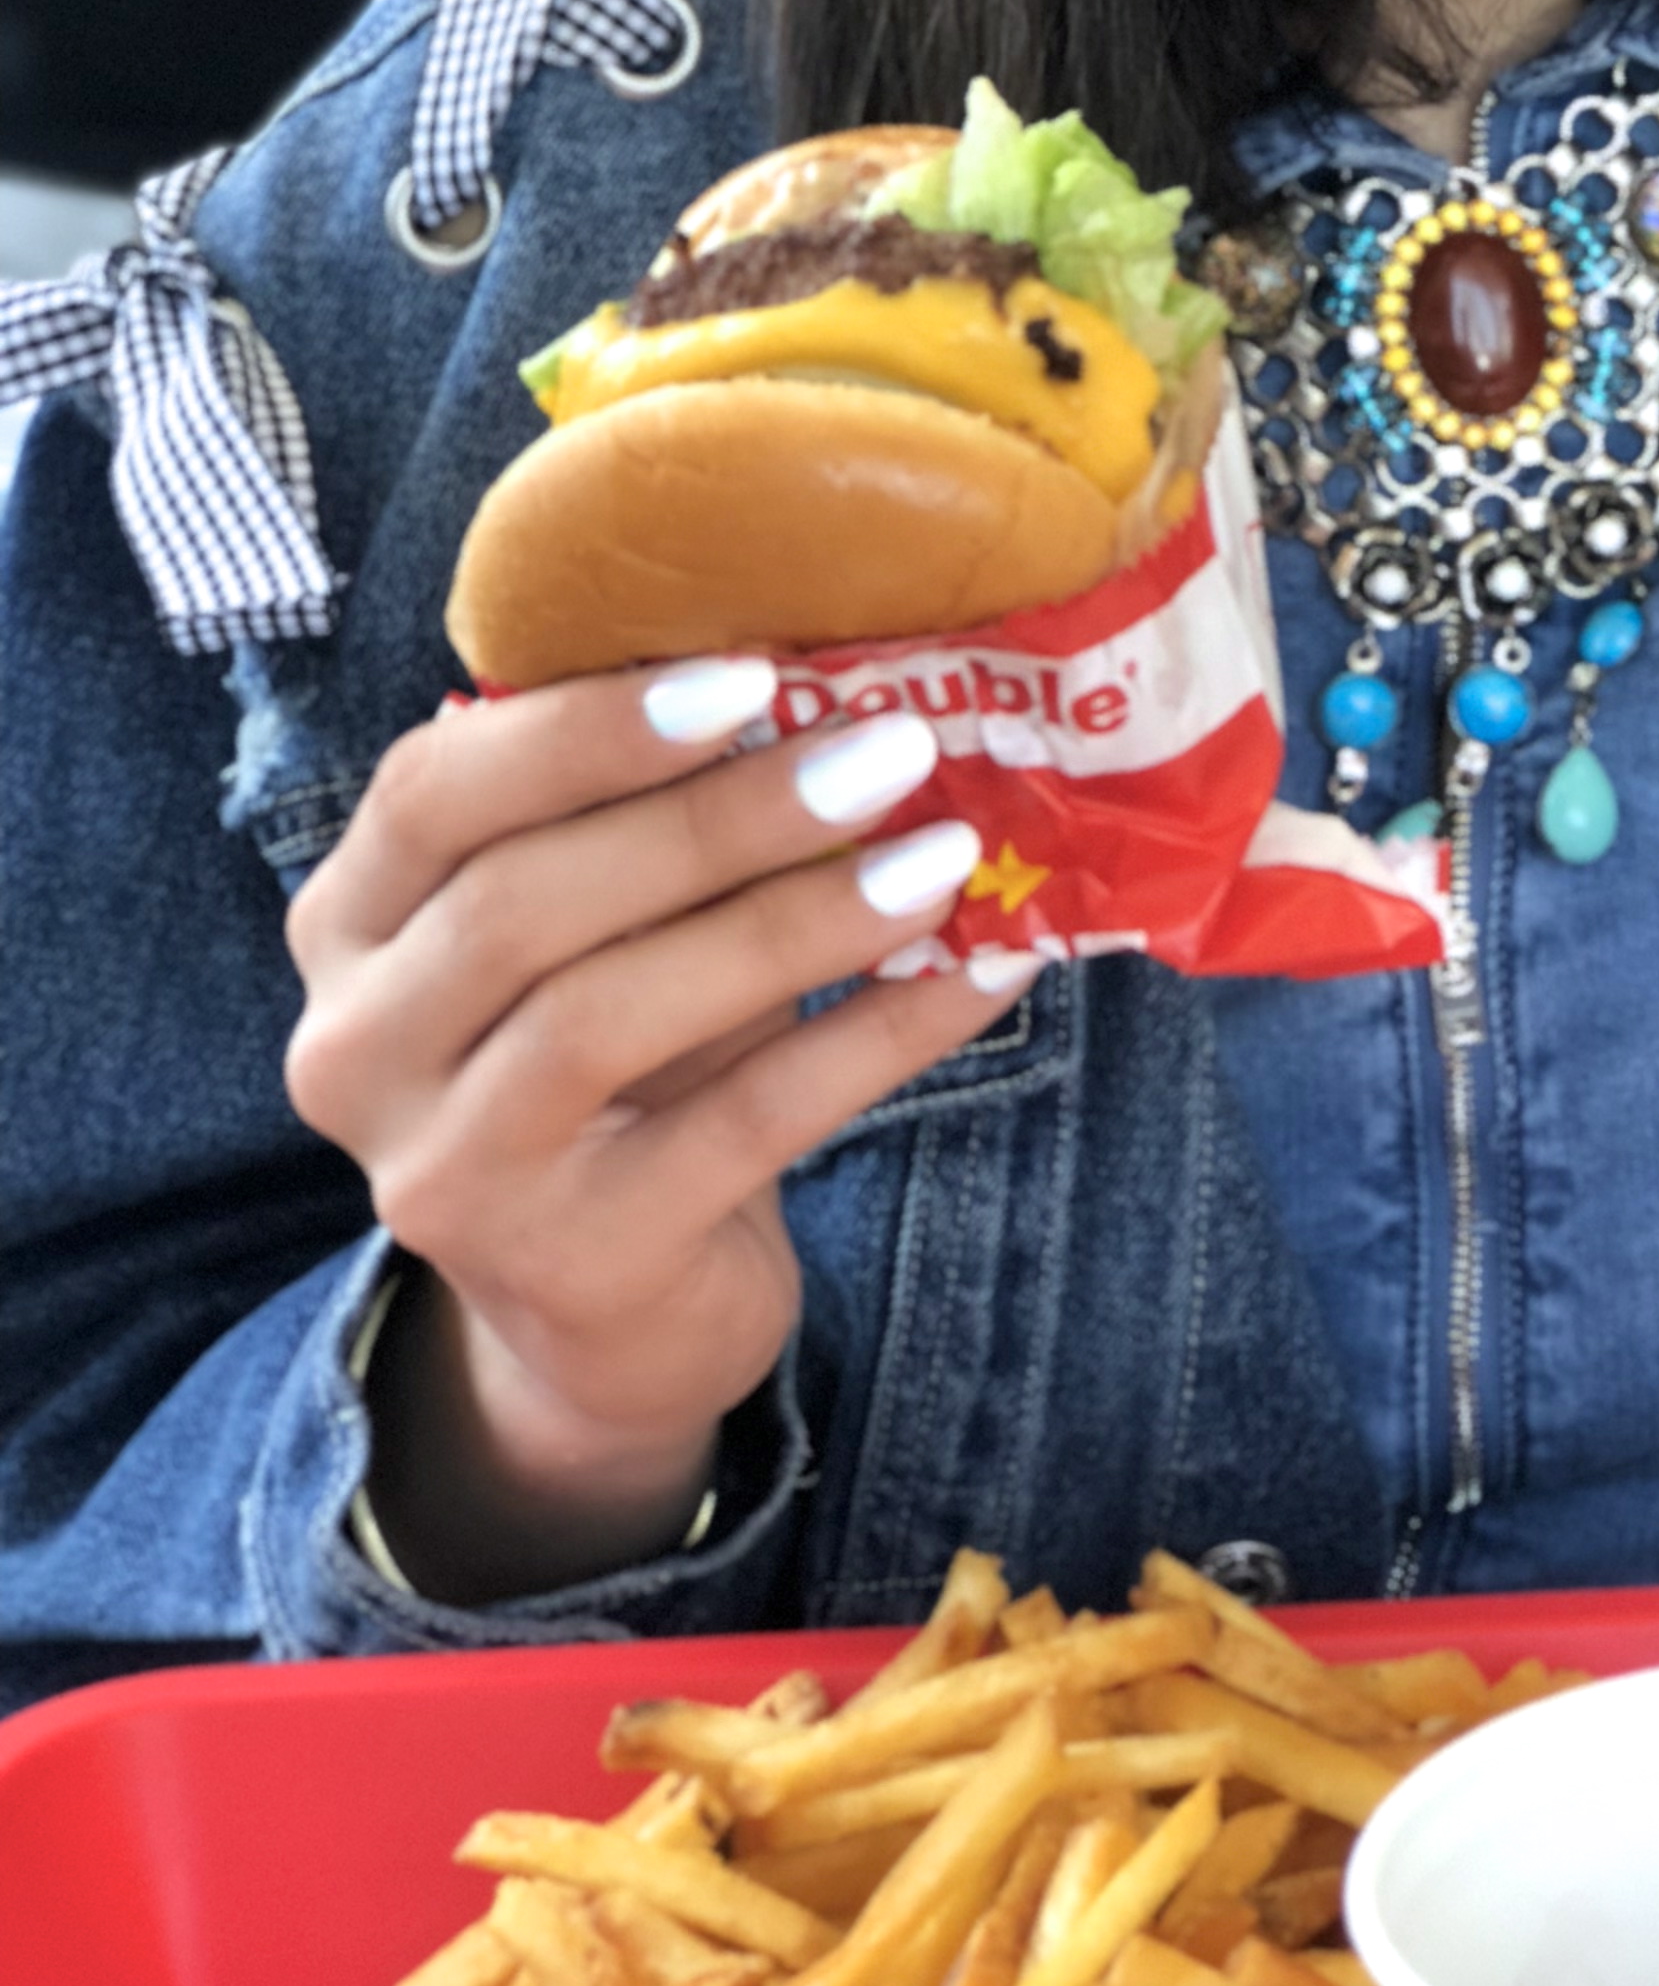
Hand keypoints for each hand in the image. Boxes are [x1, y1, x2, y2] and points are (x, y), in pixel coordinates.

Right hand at [285, 659, 1027, 1601]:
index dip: (584, 728)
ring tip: (943, 857)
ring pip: (606, 1015)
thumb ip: (650, 813)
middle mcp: (355, 1053)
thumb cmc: (624, 1065)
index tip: (752, 674)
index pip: (430, 794)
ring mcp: (446, 1176)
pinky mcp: (570, 1266)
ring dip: (796, 920)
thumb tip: (833, 676)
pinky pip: (744, 1124)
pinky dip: (875, 1035)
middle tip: (890, 753)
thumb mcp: (606, 928)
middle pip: (520, 903)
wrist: (616, 1311)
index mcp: (350, 927)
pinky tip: (981, 972)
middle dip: (717, 817)